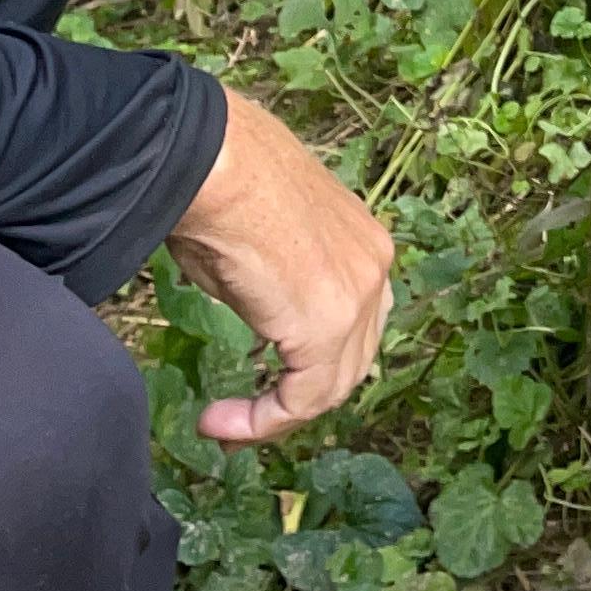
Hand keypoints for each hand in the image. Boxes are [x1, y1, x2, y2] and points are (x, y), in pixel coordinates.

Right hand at [167, 88, 396, 447]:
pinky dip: (263, 421)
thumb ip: (278, 281)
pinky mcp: (325, 326)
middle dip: (297, 397)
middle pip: (350, 360)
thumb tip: (259, 302)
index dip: (308, 364)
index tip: (257, 384)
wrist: (215, 162)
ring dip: (276, 416)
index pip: (353, 323)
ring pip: (330, 386)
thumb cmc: (222, 183)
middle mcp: (375, 269)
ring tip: (224, 428)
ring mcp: (357, 299)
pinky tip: (221, 424)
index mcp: (365, 243)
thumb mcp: (262, 238)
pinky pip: (303, 398)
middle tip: (244, 421)